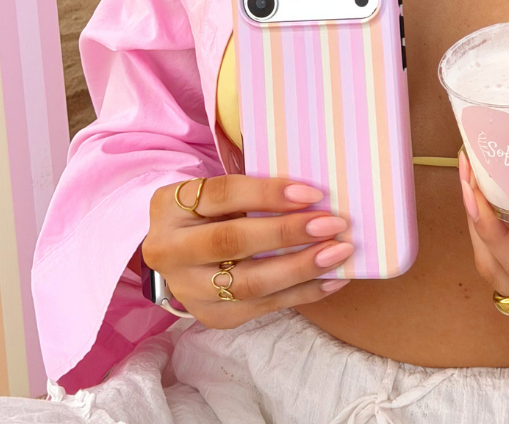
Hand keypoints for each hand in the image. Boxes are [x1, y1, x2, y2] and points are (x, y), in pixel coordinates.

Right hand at [142, 174, 353, 327]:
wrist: (179, 254)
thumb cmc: (212, 212)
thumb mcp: (217, 193)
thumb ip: (253, 190)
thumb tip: (313, 195)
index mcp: (170, 207)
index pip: (223, 194)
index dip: (268, 193)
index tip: (312, 193)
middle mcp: (170, 251)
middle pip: (233, 241)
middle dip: (288, 233)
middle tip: (332, 224)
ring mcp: (188, 290)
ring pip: (249, 283)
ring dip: (300, 268)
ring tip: (338, 253)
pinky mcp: (211, 316)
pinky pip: (262, 307)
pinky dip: (302, 293)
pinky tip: (331, 279)